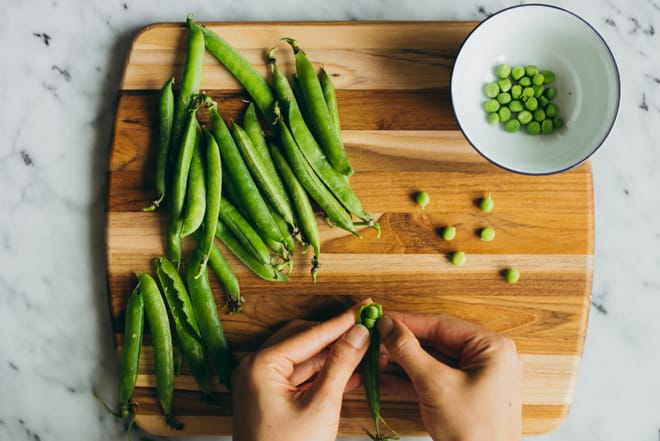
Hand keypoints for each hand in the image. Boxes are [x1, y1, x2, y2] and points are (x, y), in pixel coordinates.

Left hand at [232, 302, 371, 440]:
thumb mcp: (321, 405)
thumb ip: (340, 364)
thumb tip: (358, 334)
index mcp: (260, 365)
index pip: (309, 334)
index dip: (341, 321)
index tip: (364, 307)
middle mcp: (256, 368)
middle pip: (304, 340)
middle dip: (337, 336)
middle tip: (366, 327)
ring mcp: (261, 382)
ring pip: (304, 358)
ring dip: (334, 355)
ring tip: (364, 349)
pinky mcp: (271, 397)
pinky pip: (300, 376)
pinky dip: (324, 373)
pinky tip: (351, 370)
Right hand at [378, 312, 521, 440]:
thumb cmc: (474, 433)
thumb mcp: (435, 385)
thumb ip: (408, 351)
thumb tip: (388, 325)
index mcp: (490, 348)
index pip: (441, 325)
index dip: (407, 321)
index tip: (381, 318)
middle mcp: (487, 358)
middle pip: (435, 342)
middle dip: (402, 344)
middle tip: (373, 340)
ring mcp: (477, 378)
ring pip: (432, 361)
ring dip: (403, 362)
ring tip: (374, 359)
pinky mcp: (465, 395)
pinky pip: (435, 379)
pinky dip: (411, 379)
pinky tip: (384, 378)